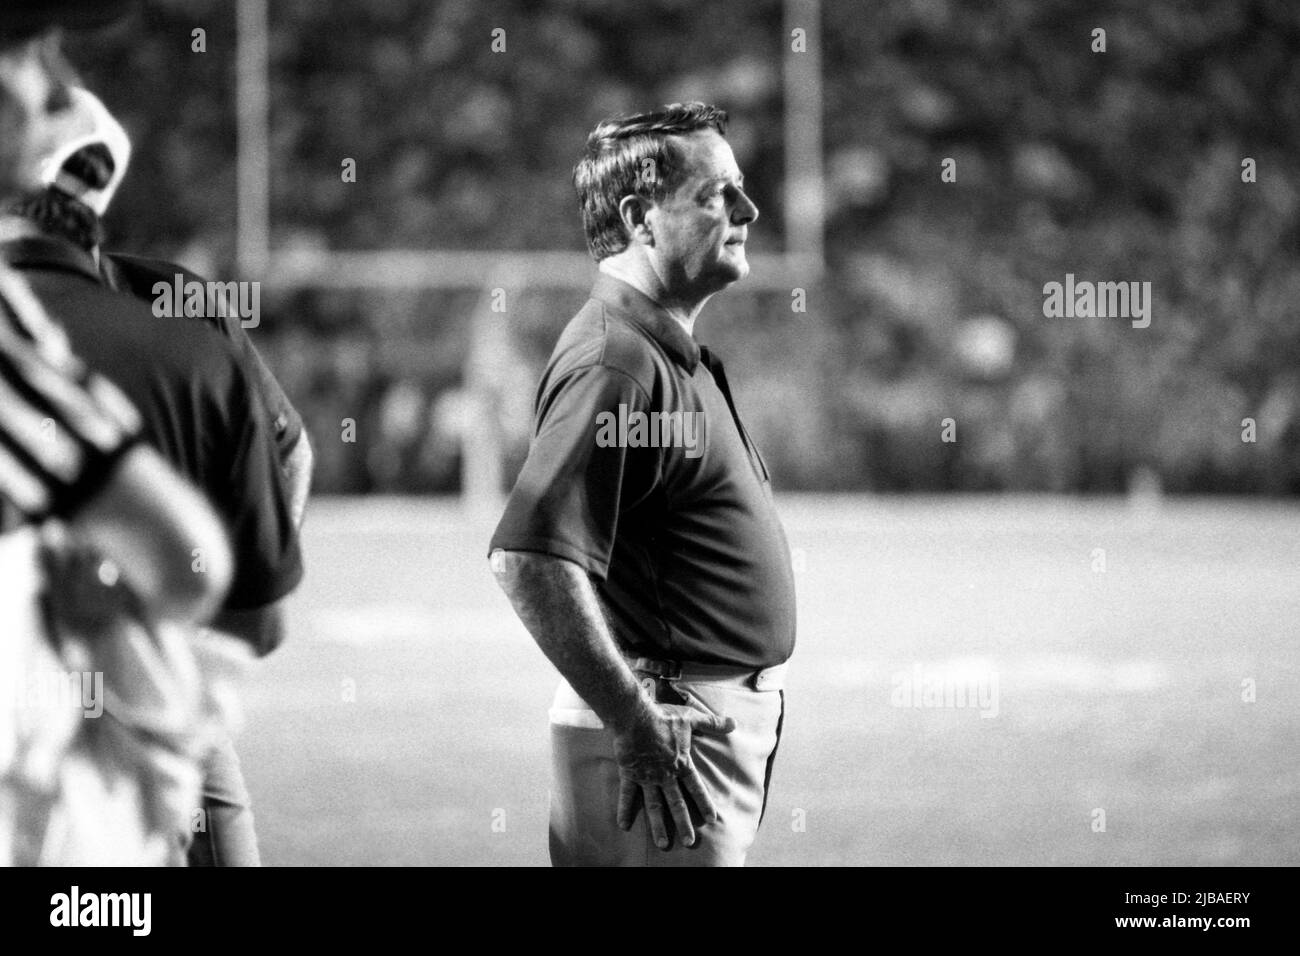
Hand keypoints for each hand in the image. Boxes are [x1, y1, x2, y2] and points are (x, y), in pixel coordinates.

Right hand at [612, 701, 734, 849]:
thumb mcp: (692, 719)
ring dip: (658, 826)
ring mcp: (647, 778)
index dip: (704, 802)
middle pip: (677, 804)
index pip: (696, 787)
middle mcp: (665, 775)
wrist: (635, 716)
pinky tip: (624, 826)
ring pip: (655, 806)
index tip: (712, 819)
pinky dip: (625, 810)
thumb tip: (734, 723)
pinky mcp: (630, 775)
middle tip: (689, 842)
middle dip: (684, 824)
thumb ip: (713, 723)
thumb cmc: (664, 717)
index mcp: (681, 763)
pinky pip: (627, 796)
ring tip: (663, 844)